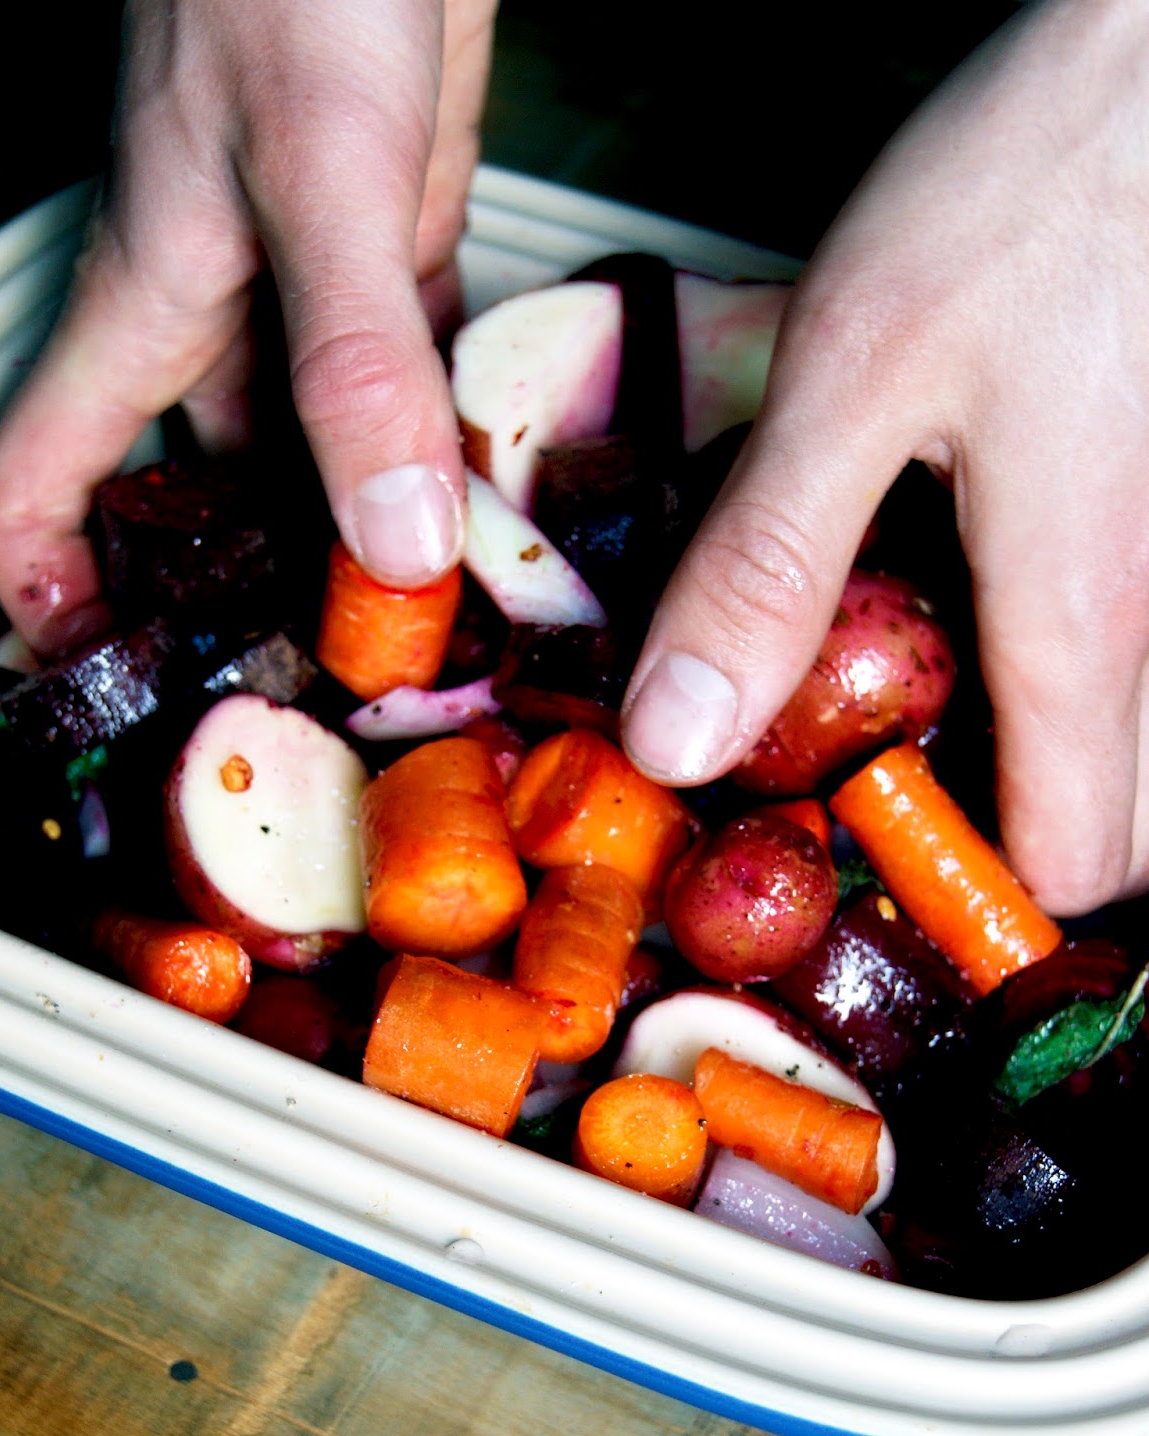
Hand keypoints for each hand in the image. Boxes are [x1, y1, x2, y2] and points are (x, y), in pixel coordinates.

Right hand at [0, 0, 495, 658]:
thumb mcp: (314, 177)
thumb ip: (349, 359)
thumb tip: (391, 540)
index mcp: (149, 317)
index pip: (39, 486)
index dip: (49, 595)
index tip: (113, 684)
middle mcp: (221, 326)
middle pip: (202, 505)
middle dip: (253, 600)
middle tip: (343, 698)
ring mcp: (314, 298)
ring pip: (316, 457)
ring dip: (365, 536)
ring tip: (442, 634)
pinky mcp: (403, 257)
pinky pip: (411, 388)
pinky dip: (446, 449)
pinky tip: (503, 503)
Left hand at [622, 0, 1148, 916]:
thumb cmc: (1033, 191)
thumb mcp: (857, 376)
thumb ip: (770, 565)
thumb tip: (679, 737)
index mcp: (1081, 615)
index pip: (1067, 859)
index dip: (965, 897)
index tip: (854, 874)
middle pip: (1116, 823)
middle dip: (998, 842)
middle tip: (865, 795)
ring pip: (1132, 737)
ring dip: (1026, 759)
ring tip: (893, 707)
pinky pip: (1129, 643)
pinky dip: (1053, 668)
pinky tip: (958, 602)